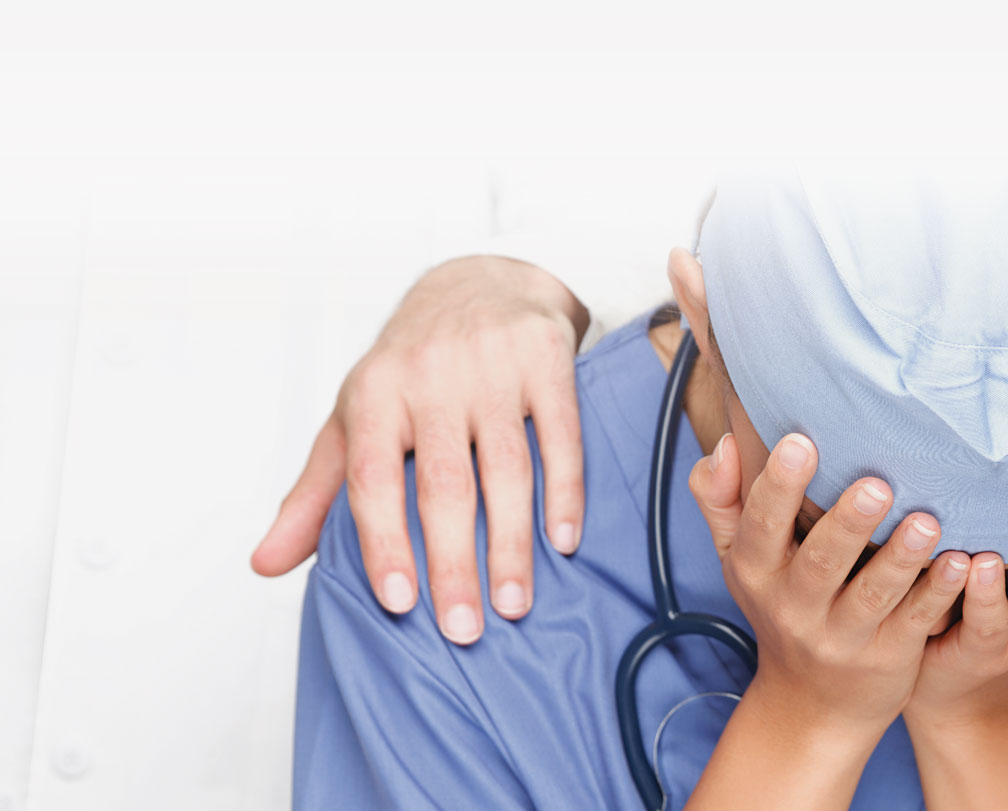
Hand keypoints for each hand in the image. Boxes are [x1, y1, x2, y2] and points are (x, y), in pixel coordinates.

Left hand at [251, 255, 590, 644]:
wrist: (480, 281)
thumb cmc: (410, 365)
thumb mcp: (353, 419)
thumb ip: (315, 494)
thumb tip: (266, 564)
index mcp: (374, 394)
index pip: (373, 479)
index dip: (383, 543)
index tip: (400, 602)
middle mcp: (430, 377)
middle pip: (444, 484)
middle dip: (453, 563)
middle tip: (464, 630)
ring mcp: (492, 367)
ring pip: (505, 467)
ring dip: (512, 544)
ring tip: (513, 604)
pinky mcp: (545, 359)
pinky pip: (561, 435)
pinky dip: (564, 492)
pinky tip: (563, 541)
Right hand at [688, 432, 968, 741]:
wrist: (809, 705)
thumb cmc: (777, 607)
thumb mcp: (737, 560)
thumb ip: (721, 500)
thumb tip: (727, 444)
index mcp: (758, 573)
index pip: (761, 526)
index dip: (778, 486)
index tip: (800, 441)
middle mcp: (796, 608)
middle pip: (821, 563)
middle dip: (848, 523)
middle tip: (876, 485)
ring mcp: (844, 636)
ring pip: (873, 595)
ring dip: (900, 558)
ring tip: (926, 522)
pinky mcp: (889, 655)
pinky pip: (914, 621)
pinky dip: (938, 593)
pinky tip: (959, 563)